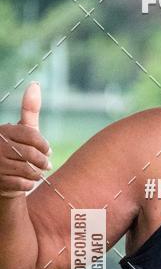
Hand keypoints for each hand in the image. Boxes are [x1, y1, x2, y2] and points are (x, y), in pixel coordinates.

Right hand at [0, 82, 51, 197]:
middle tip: (47, 165)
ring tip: (38, 172)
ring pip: (29, 170)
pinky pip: (24, 184)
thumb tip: (35, 84)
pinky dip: (30, 184)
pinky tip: (27, 181)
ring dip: (37, 173)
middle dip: (43, 161)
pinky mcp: (0, 181)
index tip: (48, 151)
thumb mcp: (22, 130)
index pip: (31, 135)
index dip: (44, 145)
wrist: (2, 177)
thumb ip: (29, 110)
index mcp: (4, 131)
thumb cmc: (16, 149)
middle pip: (32, 154)